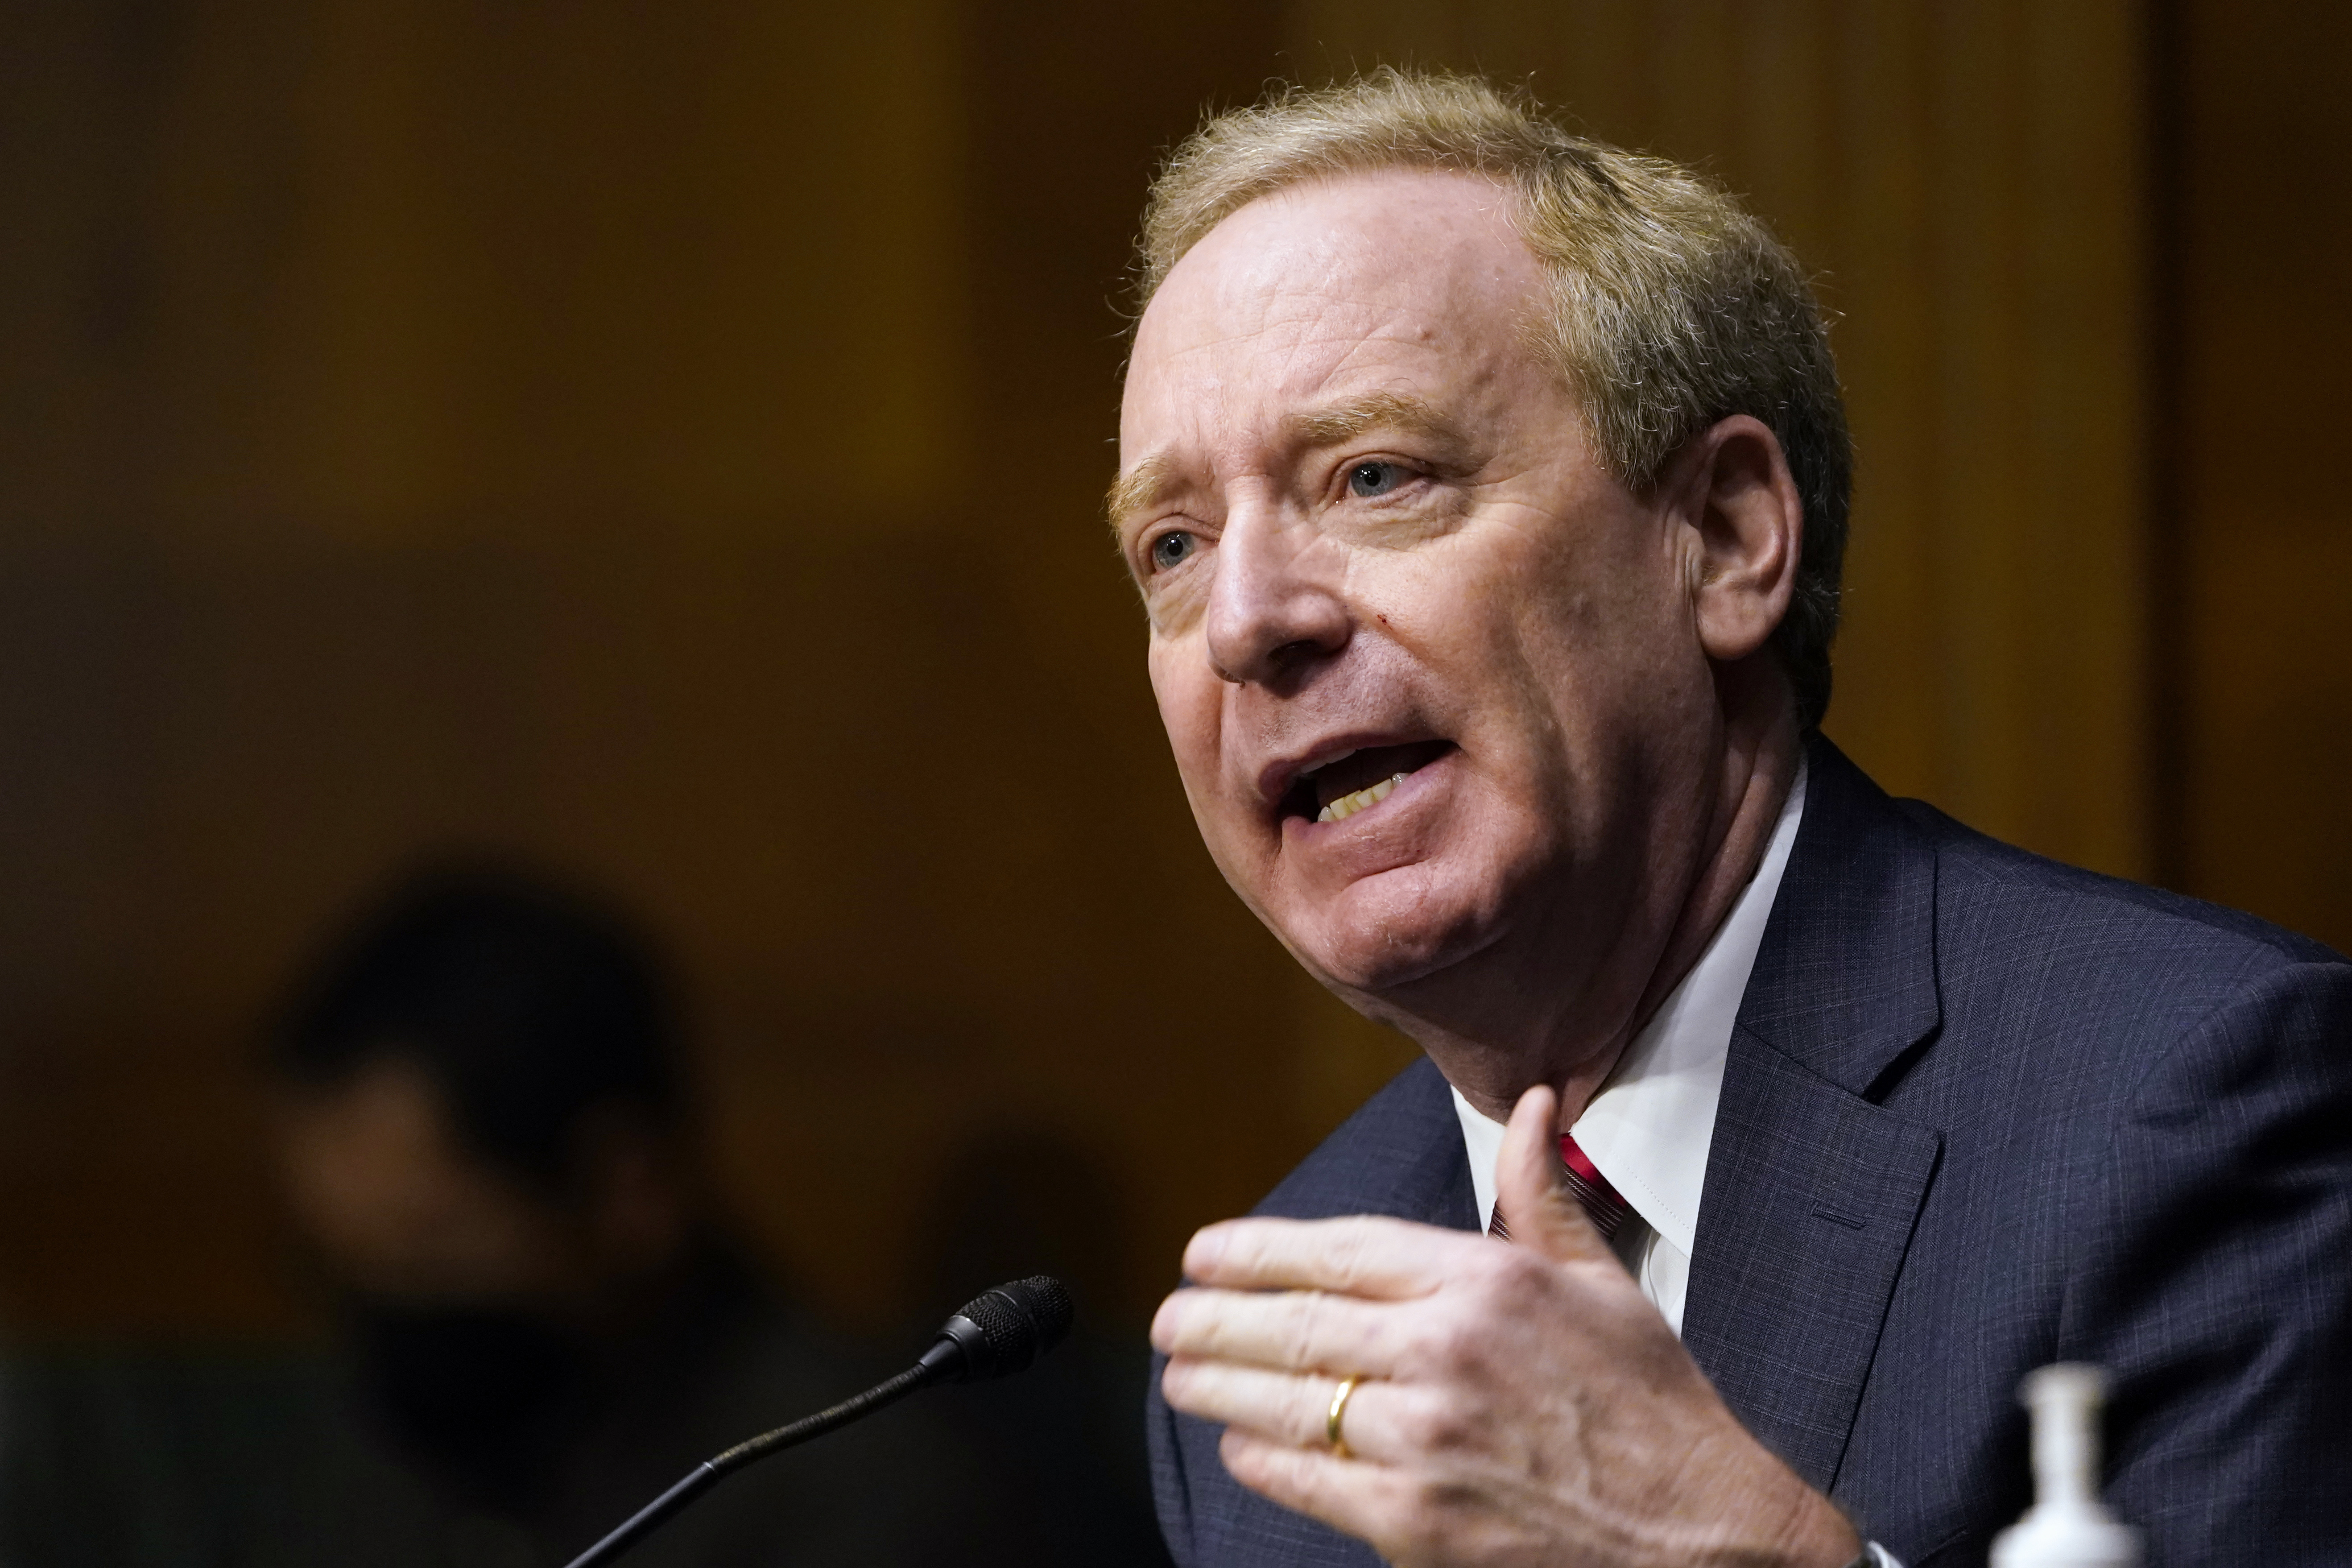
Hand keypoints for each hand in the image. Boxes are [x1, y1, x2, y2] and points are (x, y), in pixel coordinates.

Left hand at [1151, 1084, 1860, 1567]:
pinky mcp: (1416, 1522)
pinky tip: (1241, 1444)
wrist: (1703, 1536)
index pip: (1336, 1251)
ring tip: (1180, 1375)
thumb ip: (1540, 1192)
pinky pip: (1308, 1479)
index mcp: (1485, 1282)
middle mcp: (1446, 1351)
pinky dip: (1262, 1458)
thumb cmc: (1652, 1409)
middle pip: (1292, 1326)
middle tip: (1167, 1319)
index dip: (1253, 1252)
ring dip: (1217, 1387)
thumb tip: (1535, 1103)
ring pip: (1286, 1402)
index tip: (1204, 1255)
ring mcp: (1426, 1439)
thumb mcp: (1602, 1281)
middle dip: (1210, 1321)